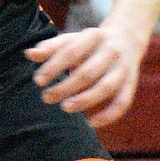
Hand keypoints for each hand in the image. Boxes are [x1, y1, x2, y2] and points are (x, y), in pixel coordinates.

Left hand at [27, 13, 146, 129]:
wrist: (127, 38)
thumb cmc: (89, 43)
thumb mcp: (71, 39)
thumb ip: (50, 47)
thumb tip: (28, 54)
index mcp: (93, 36)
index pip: (70, 52)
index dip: (53, 68)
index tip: (38, 81)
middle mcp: (110, 51)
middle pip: (87, 73)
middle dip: (65, 88)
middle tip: (46, 98)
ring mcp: (123, 68)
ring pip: (105, 88)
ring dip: (84, 101)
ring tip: (65, 108)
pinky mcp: (131, 84)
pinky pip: (122, 103)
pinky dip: (108, 116)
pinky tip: (90, 123)